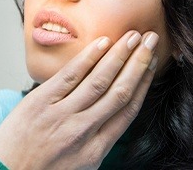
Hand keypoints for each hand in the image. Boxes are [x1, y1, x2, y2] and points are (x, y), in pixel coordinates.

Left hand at [0, 30, 158, 169]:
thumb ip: (98, 139)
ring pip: (100, 80)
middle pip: (120, 90)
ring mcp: (62, 115)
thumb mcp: (79, 165)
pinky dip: (88, 57)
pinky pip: (70, 75)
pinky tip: (102, 42)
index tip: (151, 63)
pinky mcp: (40, 102)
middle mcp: (84, 131)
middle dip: (139, 62)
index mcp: (96, 149)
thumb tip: (114, 111)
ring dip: (120, 55)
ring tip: (133, 36)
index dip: (144, 83)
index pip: (128, 109)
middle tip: (151, 40)